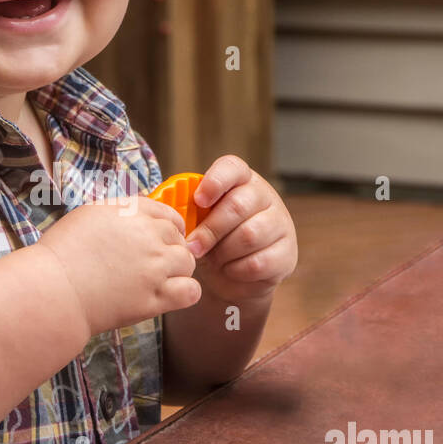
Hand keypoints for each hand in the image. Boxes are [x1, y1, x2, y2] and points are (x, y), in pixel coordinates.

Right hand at [40, 196, 200, 337]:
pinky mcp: (155, 298)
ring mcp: (154, 267)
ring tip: (160, 280)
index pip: (167, 214)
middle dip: (169, 248)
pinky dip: (185, 293)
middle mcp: (147, 236)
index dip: (168, 227)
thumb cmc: (60, 254)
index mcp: (131, 212)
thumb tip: (136, 214)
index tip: (161, 238)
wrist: (52, 290)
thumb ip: (119, 212)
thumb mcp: (88, 216)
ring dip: (178, 270)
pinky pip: (190, 291)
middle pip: (179, 237)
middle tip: (152, 262)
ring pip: (188, 263)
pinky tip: (170, 295)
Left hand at [183, 156, 297, 304]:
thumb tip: (154, 204)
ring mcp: (280, 223)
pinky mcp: (287, 253)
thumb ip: (184, 208)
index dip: (214, 182)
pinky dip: (237, 270)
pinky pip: (258, 262)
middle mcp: (265, 196)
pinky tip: (230, 269)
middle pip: (238, 206)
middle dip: (210, 230)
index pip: (232, 168)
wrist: (232, 275)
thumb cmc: (211, 240)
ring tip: (213, 260)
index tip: (198, 200)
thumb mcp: (198, 220)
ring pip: (249, 235)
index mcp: (241, 180)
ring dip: (223, 253)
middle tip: (193, 247)